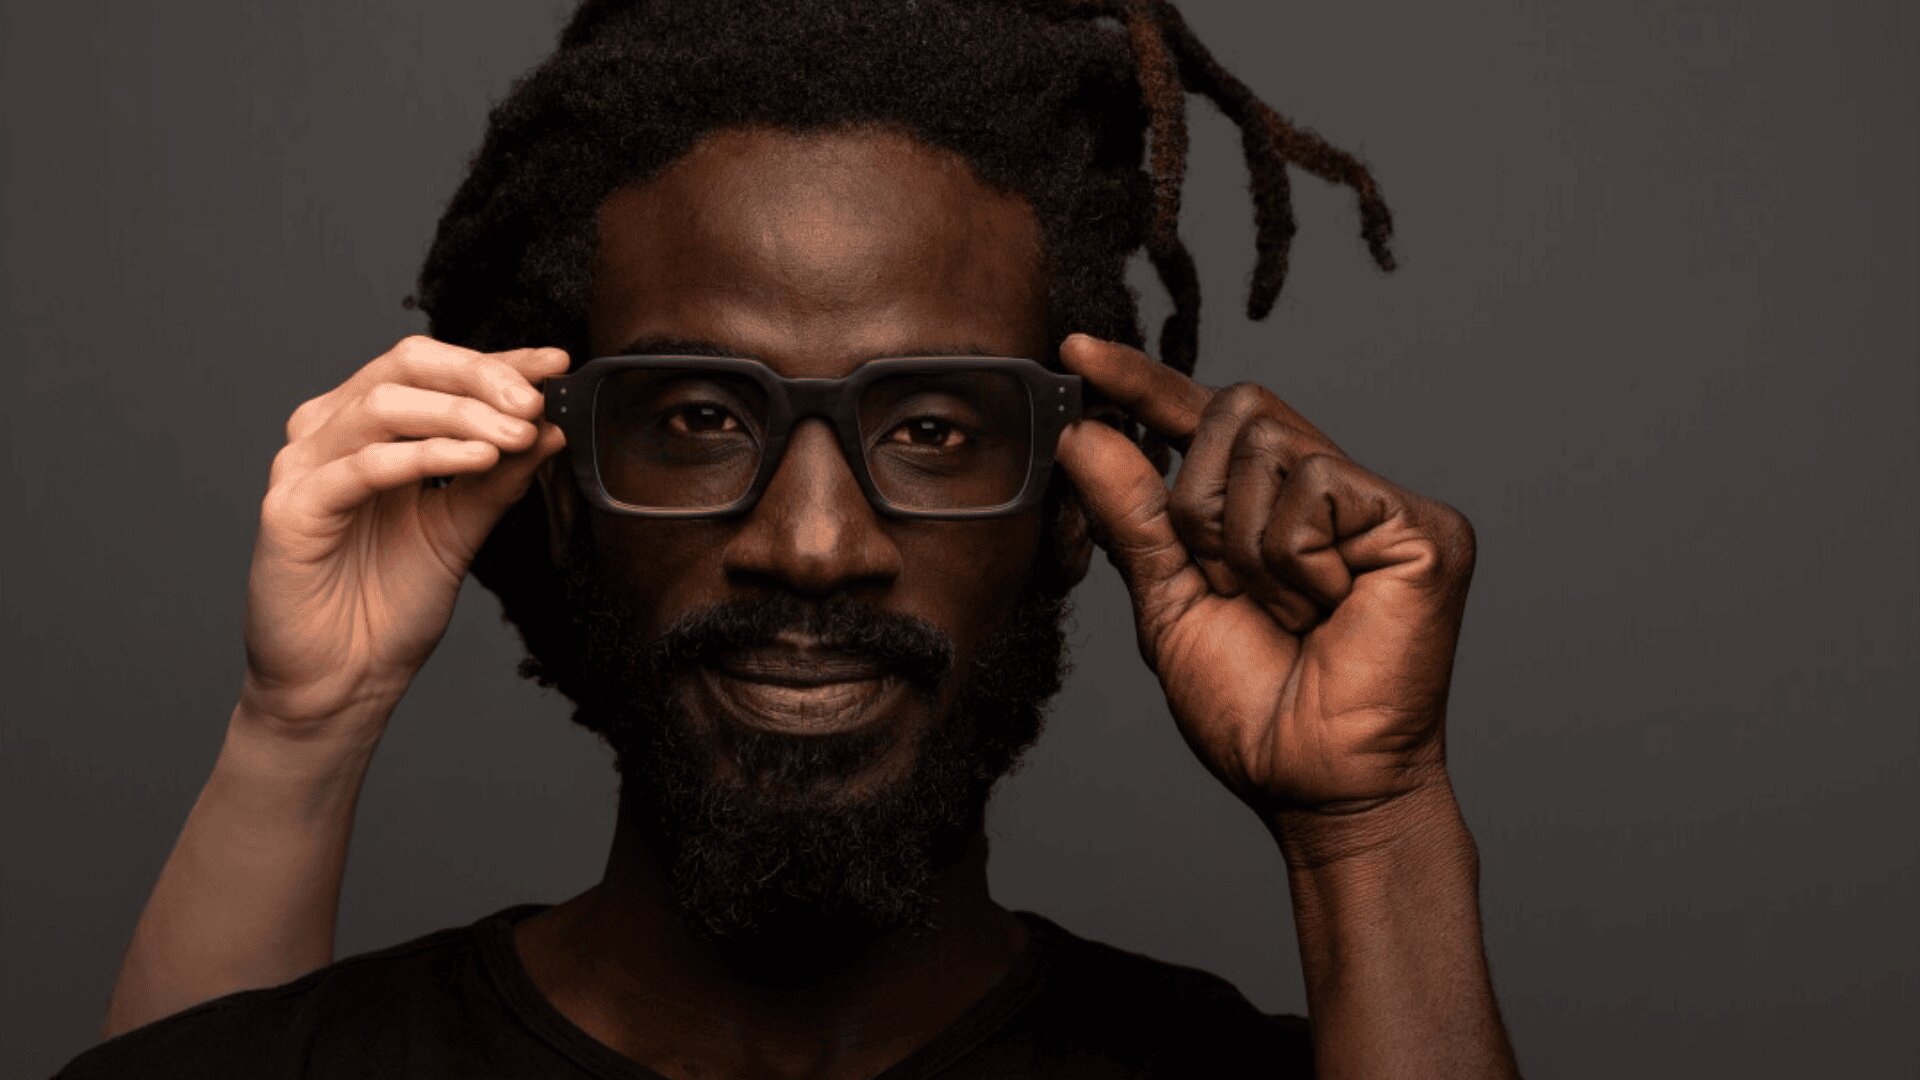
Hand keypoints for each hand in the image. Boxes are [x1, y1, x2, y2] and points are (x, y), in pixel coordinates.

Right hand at [237, 336, 569, 745]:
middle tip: (535, 402)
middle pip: (405, 368)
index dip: (498, 362)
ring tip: (517, 434)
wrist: (346, 680)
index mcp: (369, 429)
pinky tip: (477, 459)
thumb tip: (549, 428)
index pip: (434, 371)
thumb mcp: (460, 530)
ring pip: (385, 407)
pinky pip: (364, 466)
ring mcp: (304, 467)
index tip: (557, 365)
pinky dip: (426, 456)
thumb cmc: (390, 605)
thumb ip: (498, 479)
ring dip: (462, 415)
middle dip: (480, 377)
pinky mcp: (291, 509)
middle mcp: (331, 434)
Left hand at [1053, 334, 1475, 820]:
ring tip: (1288, 615)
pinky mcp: (1422, 526)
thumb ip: (1132, 517)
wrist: (1314, 783)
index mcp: (1270, 507)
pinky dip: (1294, 564)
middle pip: (1238, 412)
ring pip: (1271, 451)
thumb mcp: (1167, 602)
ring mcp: (1380, 504)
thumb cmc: (1251, 709)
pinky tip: (1328, 613)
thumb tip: (1085, 434)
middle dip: (1202, 504)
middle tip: (1228, 588)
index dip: (1142, 383)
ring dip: (1246, 549)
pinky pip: (1316, 493)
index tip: (1075, 355)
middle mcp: (1330, 490)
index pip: (1203, 419)